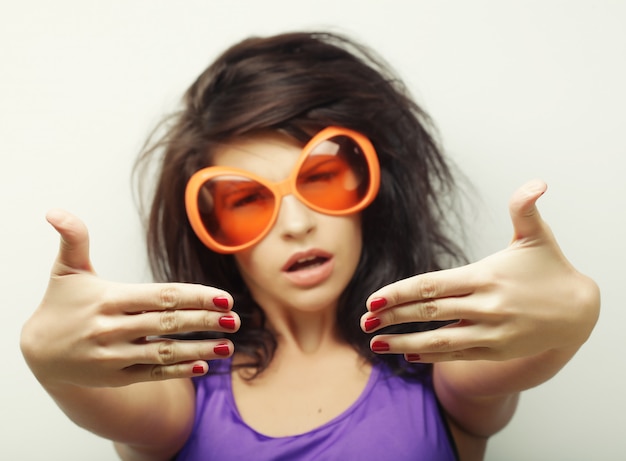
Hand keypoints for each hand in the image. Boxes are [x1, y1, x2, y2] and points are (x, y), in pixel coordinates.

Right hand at [20, 210, 239, 386]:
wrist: (38, 352)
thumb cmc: (61, 304)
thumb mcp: (66, 270)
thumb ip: (73, 239)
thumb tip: (55, 210)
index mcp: (109, 299)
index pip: (161, 296)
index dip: (196, 297)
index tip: (225, 299)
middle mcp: (112, 328)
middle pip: (169, 323)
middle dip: (205, 322)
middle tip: (236, 321)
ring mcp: (114, 356)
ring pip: (164, 352)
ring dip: (199, 349)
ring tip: (228, 346)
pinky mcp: (115, 377)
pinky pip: (151, 373)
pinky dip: (177, 370)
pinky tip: (203, 365)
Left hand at [360, 180, 599, 362]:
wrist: (579, 311)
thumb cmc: (550, 268)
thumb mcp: (537, 235)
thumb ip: (524, 208)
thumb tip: (537, 182)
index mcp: (485, 277)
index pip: (432, 285)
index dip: (400, 293)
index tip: (373, 299)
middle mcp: (485, 307)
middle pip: (429, 313)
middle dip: (393, 317)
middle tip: (363, 320)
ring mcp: (491, 332)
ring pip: (439, 340)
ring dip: (404, 342)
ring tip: (375, 343)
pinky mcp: (496, 350)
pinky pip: (457, 354)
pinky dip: (432, 354)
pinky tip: (409, 353)